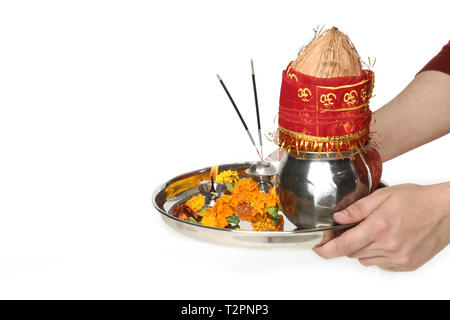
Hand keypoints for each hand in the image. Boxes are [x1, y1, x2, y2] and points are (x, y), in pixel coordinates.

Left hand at [314, 183, 449, 270]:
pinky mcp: (405, 266)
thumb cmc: (417, 200)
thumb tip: (338, 218)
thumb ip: (357, 209)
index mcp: (379, 227)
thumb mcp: (383, 196)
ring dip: (363, 248)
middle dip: (347, 241)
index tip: (318, 248)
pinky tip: (387, 240)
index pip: (343, 245)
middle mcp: (388, 246)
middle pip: (352, 252)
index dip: (326, 249)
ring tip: (377, 231)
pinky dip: (377, 254)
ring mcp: (398, 258)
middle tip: (355, 228)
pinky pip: (380, 264)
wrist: (445, 212)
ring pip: (365, 259)